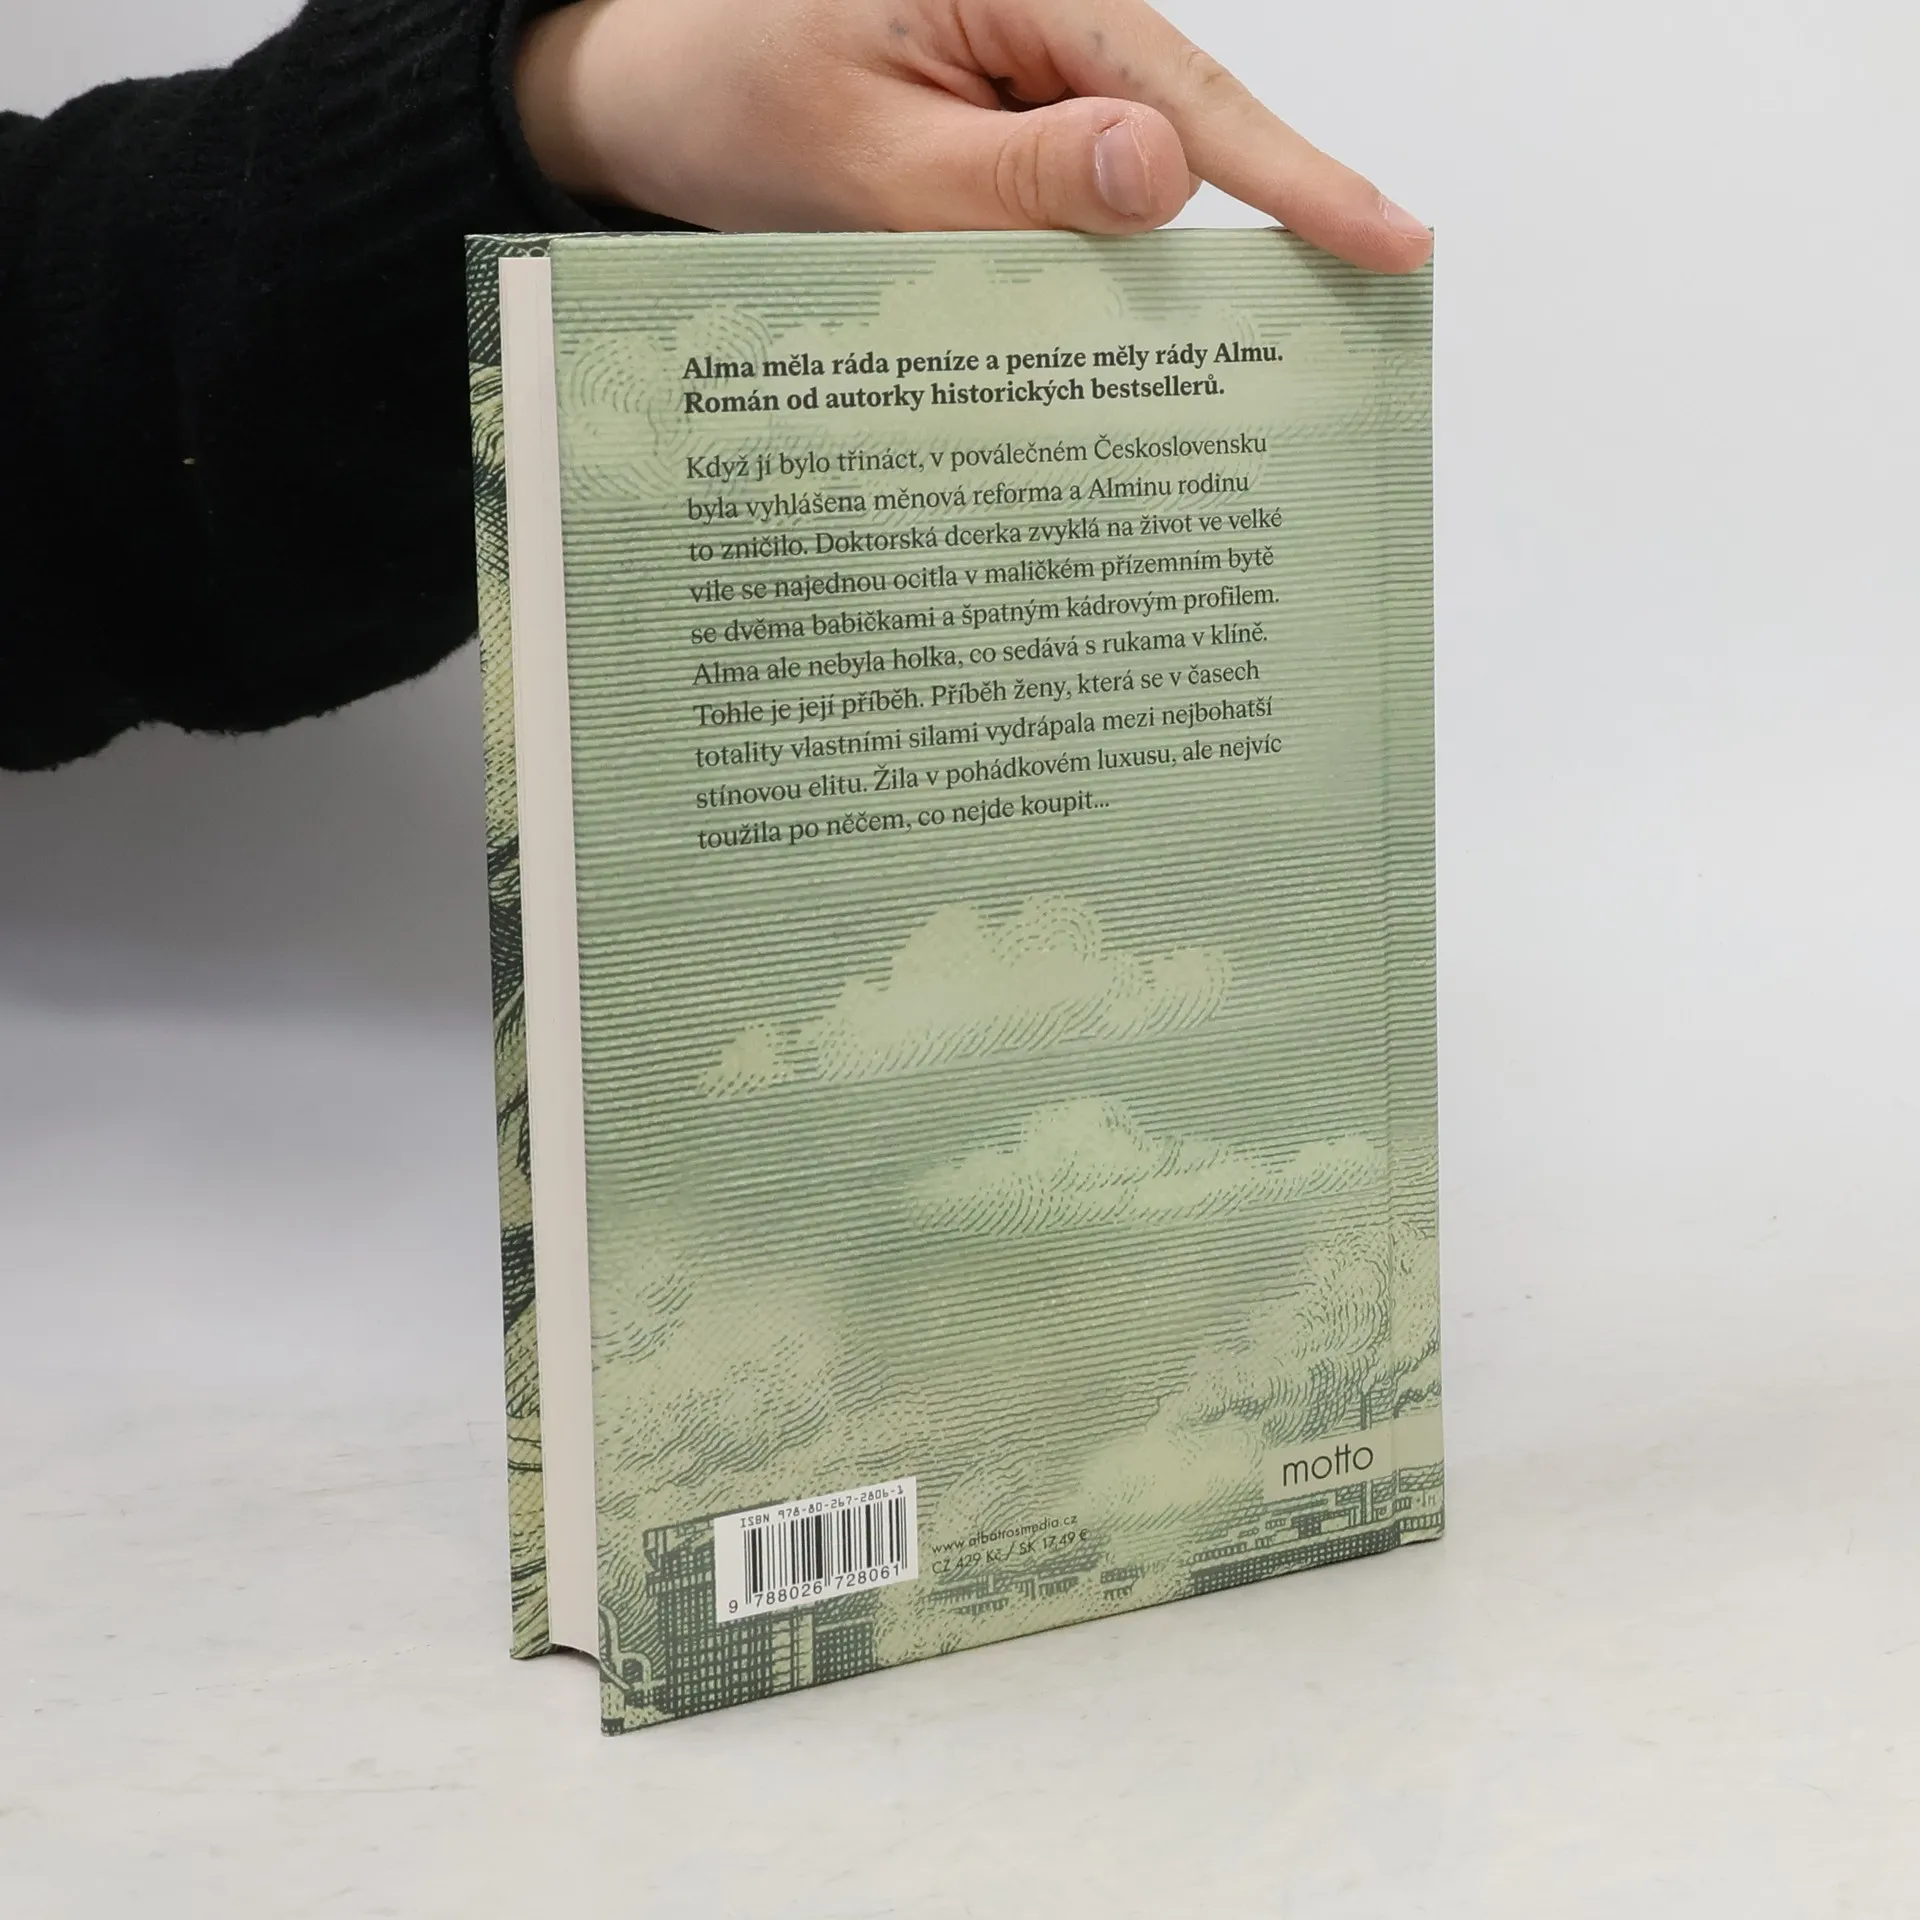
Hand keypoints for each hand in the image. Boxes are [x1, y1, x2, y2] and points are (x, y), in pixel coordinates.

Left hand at [513, 0, 1430, 272]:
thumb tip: (1166, 174)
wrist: (646, 94)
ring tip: (1166, 380)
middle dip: (1224, 247)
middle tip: (1305, 350)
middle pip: (1174, 136)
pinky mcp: (1000, 133)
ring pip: (1121, 188)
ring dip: (1128, 280)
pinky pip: (1065, 207)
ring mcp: (1022, 81)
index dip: (1293, 175)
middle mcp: (1037, 19)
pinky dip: (1070, 275)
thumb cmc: (730, 94)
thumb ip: (1013, 173)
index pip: (1182, 85)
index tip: (1389, 244)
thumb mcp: (865, 150)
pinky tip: (1072, 343)